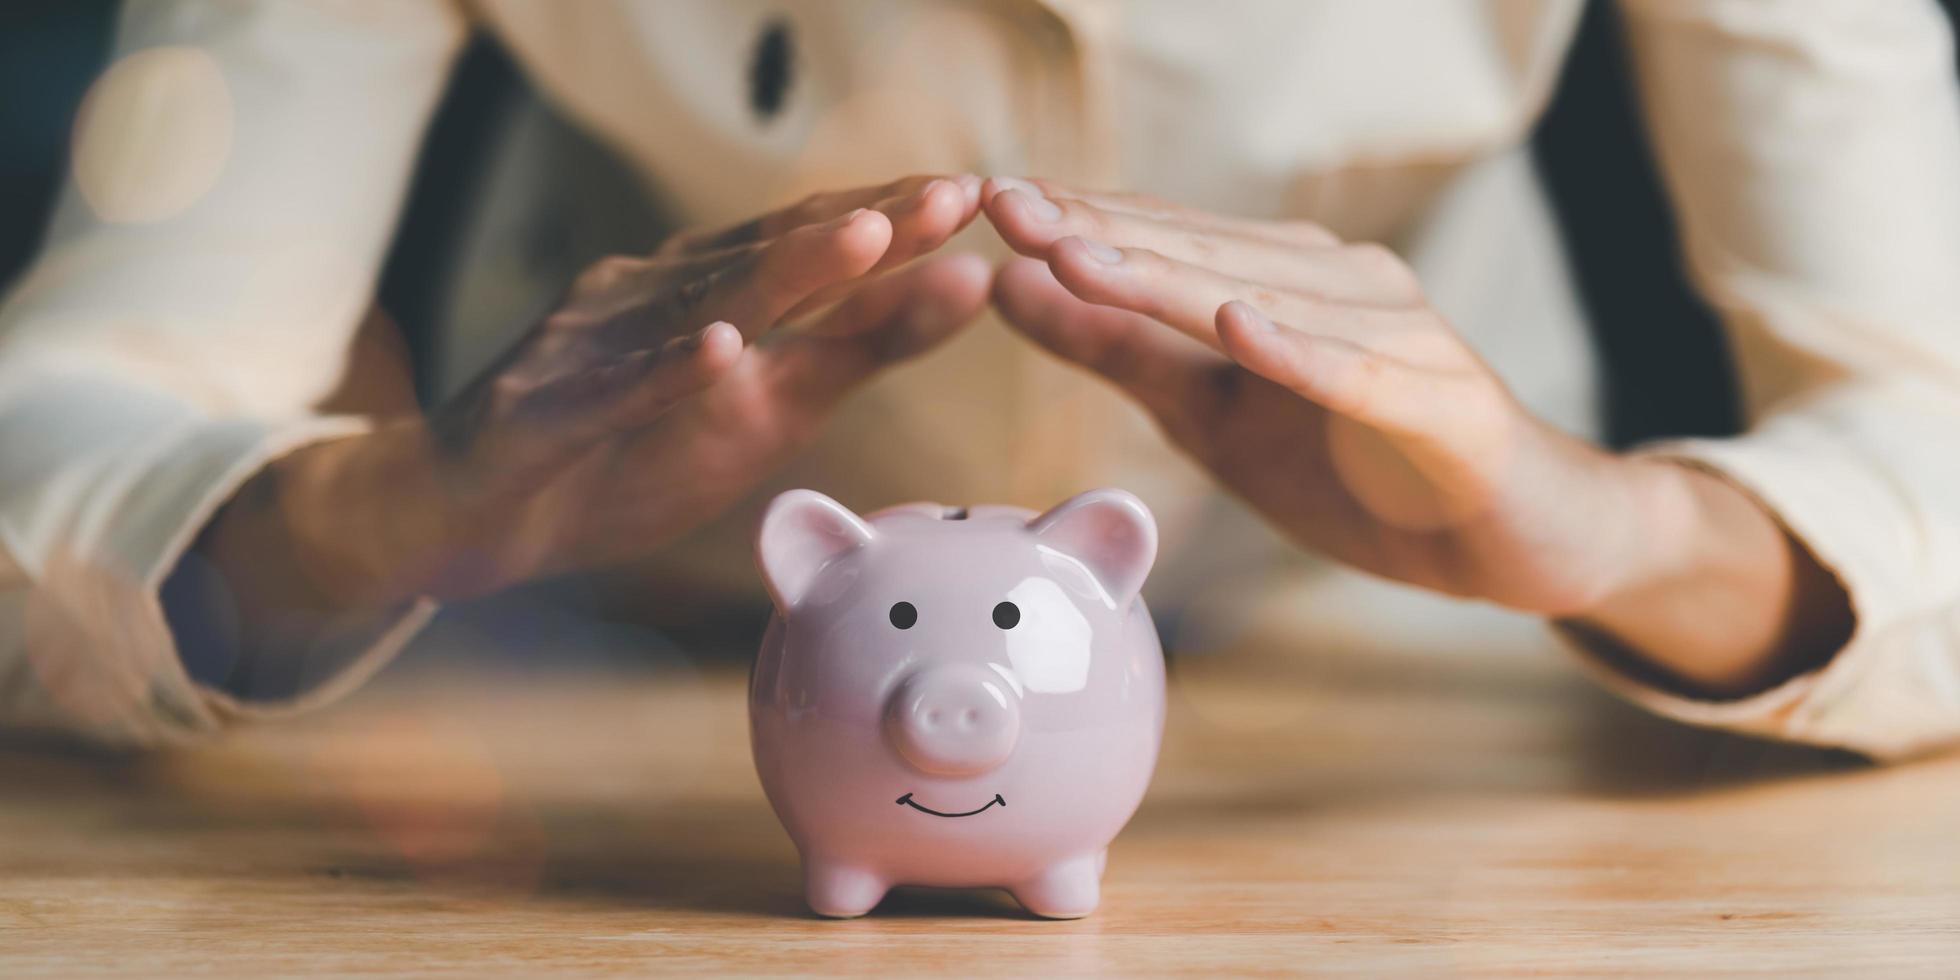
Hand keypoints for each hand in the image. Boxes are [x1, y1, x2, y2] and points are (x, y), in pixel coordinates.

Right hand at [196, 175, 988, 626]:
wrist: (467, 516)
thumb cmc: (620, 458)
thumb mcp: (761, 406)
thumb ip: (854, 348)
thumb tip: (967, 286)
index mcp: (706, 292)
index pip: (814, 246)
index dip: (897, 220)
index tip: (982, 195)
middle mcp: (651, 297)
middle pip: (771, 254)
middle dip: (865, 224)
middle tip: (952, 194)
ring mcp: (592, 346)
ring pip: (700, 304)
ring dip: (786, 270)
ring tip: (866, 237)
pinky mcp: (541, 411)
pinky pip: (611, 389)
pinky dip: (668, 370)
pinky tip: (718, 348)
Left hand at [983, 178, 1849, 693]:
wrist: (1511, 534)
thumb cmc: (1354, 466)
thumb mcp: (1209, 413)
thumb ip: (1117, 349)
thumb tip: (1008, 283)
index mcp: (1276, 279)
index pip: (1160, 241)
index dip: (1072, 222)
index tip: (977, 201)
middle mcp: (1337, 283)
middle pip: (1200, 254)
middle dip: (1096, 231)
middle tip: (1004, 206)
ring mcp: (1398, 336)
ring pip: (1267, 300)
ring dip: (1172, 277)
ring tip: (1079, 255)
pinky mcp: (1445, 402)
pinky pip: (1364, 374)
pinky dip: (1304, 353)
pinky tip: (1242, 328)